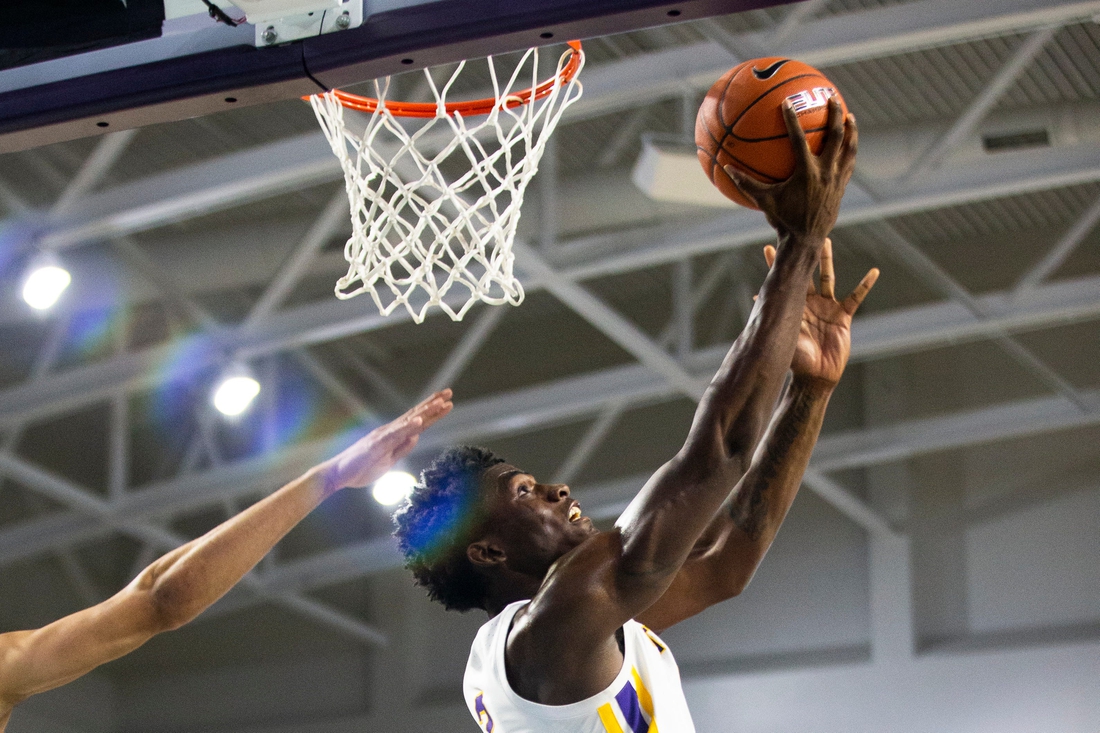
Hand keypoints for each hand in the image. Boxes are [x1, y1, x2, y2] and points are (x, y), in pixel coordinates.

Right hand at [320, 389, 452, 491]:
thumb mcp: (389, 460)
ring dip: (425, 411)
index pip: (417, 421)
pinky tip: (419, 421)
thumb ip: (403, 448)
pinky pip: (394, 435)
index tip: (447, 401)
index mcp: (393, 436)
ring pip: (408, 422)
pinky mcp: (375, 445)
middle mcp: (389, 431)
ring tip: (440, 402)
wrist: (337, 475)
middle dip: (433, 404)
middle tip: (449, 392)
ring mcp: (383, 436)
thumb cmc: (361, 468)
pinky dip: (407, 427)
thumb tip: (417, 436)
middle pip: (415, 415)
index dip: (433, 411)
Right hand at [724, 98, 856, 245]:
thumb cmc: (782, 220)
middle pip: (835, 136)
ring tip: (851, 117)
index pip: (799, 139)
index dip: (792, 120)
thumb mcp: (763, 200)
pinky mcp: (842, 187)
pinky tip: (848, 145)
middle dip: (835, 115)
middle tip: (832, 98)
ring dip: (851, 131)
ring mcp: (837, 179)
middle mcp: (825, 172)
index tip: (788, 103)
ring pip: (849, 149)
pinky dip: (849, 152)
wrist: (806, 240)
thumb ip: (746, 183)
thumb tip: (726, 168)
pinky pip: (849, 164)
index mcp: (806, 172)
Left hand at [762, 240, 877, 387]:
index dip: (775, 265)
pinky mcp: (843, 316)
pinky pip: (856, 297)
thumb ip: (774, 319)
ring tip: (826, 242)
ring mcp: (827, 307)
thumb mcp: (783, 338)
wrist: (816, 376)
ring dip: (827, 260)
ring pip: (828, 278)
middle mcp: (809, 303)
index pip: (784, 282)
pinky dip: (864, 285)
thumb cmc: (797, 361)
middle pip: (806, 273)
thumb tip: (757, 299)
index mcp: (793, 307)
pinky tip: (873, 272)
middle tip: (799, 234)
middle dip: (803, 255)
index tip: (767, 247)